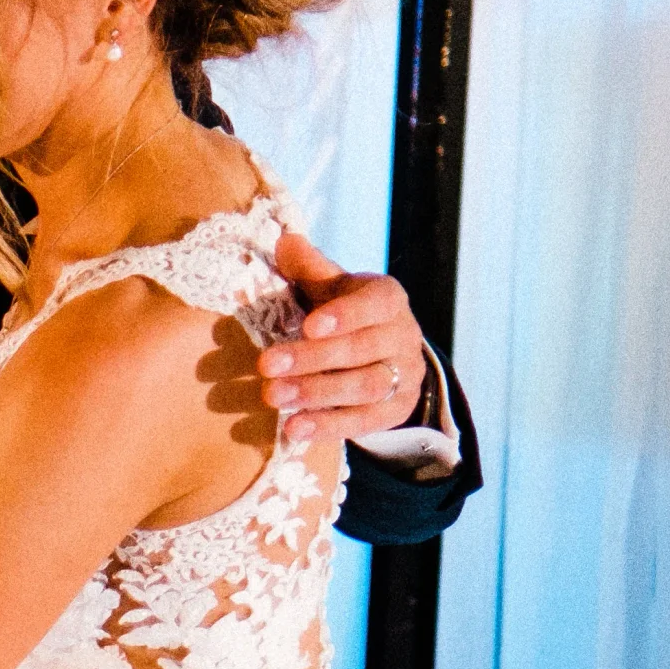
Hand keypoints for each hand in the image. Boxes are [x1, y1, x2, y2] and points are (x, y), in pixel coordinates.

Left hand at [259, 232, 430, 447]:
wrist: (383, 354)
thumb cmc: (344, 311)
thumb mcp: (330, 287)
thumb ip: (310, 268)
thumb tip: (284, 241)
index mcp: (387, 299)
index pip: (374, 304)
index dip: (345, 315)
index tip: (309, 325)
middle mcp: (403, 336)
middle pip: (362, 349)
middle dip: (312, 359)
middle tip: (265, 366)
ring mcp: (404, 375)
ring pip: (365, 387)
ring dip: (316, 393)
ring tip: (272, 396)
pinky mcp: (395, 410)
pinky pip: (365, 421)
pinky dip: (329, 426)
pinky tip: (294, 428)